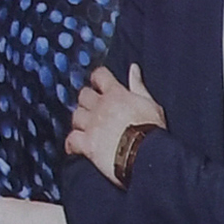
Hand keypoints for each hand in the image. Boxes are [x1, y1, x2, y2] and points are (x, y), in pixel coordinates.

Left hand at [65, 58, 165, 185]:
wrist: (147, 155)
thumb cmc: (152, 131)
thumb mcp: (151, 105)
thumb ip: (138, 86)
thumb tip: (133, 68)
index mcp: (117, 94)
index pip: (100, 75)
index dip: (98, 78)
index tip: (99, 83)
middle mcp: (100, 106)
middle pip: (83, 95)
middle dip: (87, 101)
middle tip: (95, 109)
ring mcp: (91, 125)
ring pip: (76, 116)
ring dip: (81, 121)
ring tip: (88, 128)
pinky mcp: (87, 143)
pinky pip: (71, 140)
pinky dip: (72, 144)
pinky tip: (75, 148)